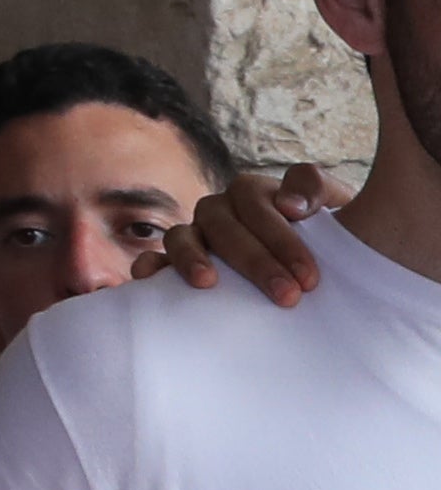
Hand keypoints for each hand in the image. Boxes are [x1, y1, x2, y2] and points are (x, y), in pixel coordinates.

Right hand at [160, 164, 340, 304]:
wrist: (327, 276)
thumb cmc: (332, 246)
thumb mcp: (340, 213)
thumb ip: (321, 192)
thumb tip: (290, 204)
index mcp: (256, 194)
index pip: (256, 199)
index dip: (280, 236)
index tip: (309, 276)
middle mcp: (221, 211)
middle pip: (222, 222)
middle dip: (254, 260)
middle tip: (287, 297)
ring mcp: (197, 237)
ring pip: (181, 235)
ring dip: (192, 257)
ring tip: (208, 284)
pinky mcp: (178, 266)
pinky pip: (154, 261)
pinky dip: (149, 267)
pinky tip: (149, 279)